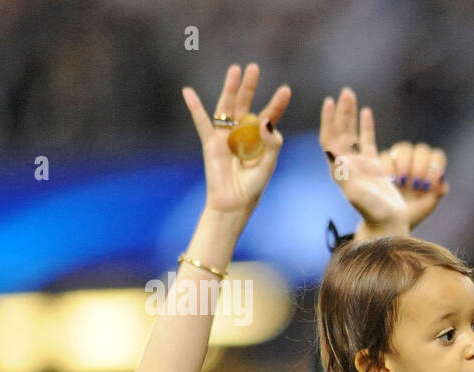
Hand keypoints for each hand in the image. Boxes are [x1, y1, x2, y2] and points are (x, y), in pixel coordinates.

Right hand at [182, 63, 290, 220]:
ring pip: (227, 107)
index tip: (285, 89)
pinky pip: (202, 122)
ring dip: (230, 89)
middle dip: (250, 86)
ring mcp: (225, 136)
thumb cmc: (253, 186)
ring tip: (235, 70)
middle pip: (245, 104)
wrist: (234, 203)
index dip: (276, 104)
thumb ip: (271, 144)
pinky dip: (195, 107)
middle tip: (255, 67)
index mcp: (259, 138)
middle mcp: (242, 133)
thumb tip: (267, 122)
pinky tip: (188, 91)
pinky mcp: (211, 143)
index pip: (269, 116)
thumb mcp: (268, 165)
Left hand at [320, 87, 448, 235]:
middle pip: (339, 132)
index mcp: (339, 169)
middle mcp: (346, 165)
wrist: (388, 225)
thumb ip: (345, 175)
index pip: (329, 139)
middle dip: (341, 112)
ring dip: (350, 115)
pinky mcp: (374, 167)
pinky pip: (368, 141)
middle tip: (344, 92)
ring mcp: (360, 165)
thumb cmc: (373, 212)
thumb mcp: (357, 194)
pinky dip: (366, 126)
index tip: (329, 102)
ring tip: (350, 95)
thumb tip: (333, 152)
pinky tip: (366, 111)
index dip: (328, 121)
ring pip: (351, 134)